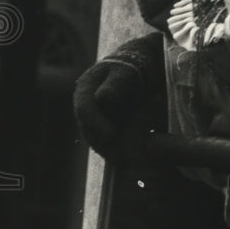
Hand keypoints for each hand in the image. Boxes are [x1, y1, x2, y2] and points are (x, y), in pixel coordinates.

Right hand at [73, 33, 164, 164]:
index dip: (96, 125)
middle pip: (90, 130)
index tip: (111, 138)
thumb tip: (103, 100)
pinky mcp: (110, 125)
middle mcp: (87, 105)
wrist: (143, 62)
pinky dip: (119, 151)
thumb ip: (115, 85)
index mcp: (86, 88)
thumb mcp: (126, 71)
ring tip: (128, 166)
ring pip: (99, 139)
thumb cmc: (135, 62)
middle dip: (105, 147)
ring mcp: (97, 117)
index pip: (85, 109)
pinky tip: (131, 162)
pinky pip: (110, 140)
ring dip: (112, 153)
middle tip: (123, 162)